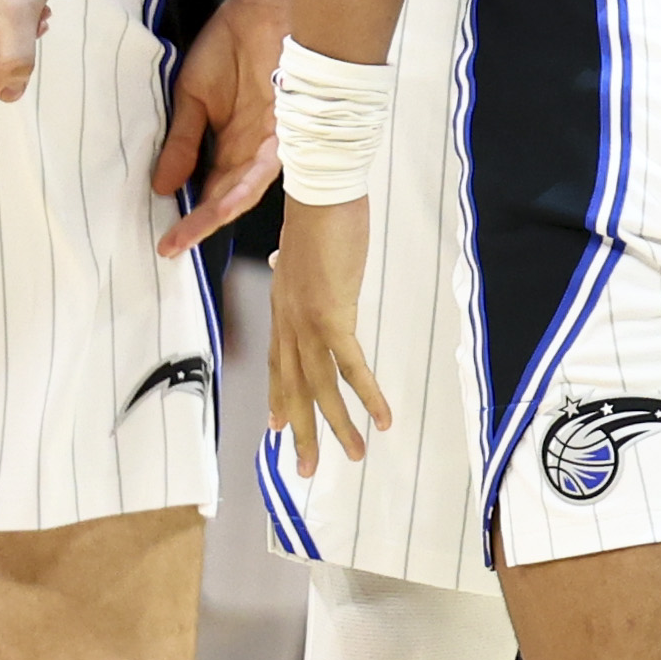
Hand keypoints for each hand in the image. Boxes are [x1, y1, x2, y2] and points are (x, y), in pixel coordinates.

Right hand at [0, 0, 75, 99]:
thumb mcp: (21, 12)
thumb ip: (15, 59)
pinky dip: (12, 33)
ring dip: (15, 39)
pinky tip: (14, 8)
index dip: (9, 52)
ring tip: (16, 5)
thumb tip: (10, 95)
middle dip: (11, 46)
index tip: (12, 15)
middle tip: (16, 9)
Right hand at [158, 0, 285, 252]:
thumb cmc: (229, 45)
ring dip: (220, 211)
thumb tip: (161, 186)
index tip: (162, 239)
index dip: (188, 215)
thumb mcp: (191, 96)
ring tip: (192, 230)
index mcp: (231, 145)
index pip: (208, 189)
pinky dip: (245, 183)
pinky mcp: (286, 128)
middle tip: (170, 244)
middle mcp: (253, 151)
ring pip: (247, 188)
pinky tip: (225, 201)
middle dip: (199, 222)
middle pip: (226, 197)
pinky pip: (266, 165)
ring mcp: (271, 141)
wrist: (261, 7)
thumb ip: (182, 141)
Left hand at [270, 195, 390, 471]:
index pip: (276, 362)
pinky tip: (383, 418)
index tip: (279, 426)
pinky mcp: (332, 315)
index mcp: (282, 306)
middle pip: (293, 386)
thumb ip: (298, 265)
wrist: (321, 190)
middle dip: (303, 431)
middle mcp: (288, 320)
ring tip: (356, 455)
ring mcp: (306, 321)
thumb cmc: (319, 211)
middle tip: (307, 469)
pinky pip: (350, 366)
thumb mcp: (305, 246)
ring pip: (319, 387)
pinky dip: (367, 395)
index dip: (279, 396)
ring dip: (338, 426)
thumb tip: (288, 262)